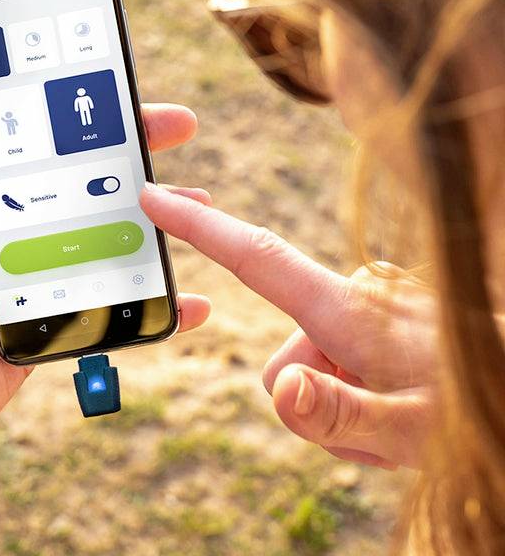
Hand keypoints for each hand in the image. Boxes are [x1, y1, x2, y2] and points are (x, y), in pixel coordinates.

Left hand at [0, 59, 209, 554]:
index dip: (25, 70)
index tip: (78, 44)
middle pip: (63, 158)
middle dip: (118, 134)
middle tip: (171, 121)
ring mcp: (20, 264)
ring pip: (94, 219)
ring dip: (144, 206)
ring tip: (195, 196)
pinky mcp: (41, 311)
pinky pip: (102, 290)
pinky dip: (144, 290)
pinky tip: (187, 295)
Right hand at [141, 183, 435, 469]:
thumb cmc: (479, 409)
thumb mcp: (410, 431)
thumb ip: (339, 413)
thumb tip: (279, 388)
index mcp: (346, 310)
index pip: (257, 257)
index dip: (200, 229)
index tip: (155, 196)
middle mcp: (354, 294)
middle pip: (286, 354)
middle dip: (313, 398)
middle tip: (373, 430)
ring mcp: (371, 302)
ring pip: (314, 360)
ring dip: (341, 396)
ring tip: (397, 420)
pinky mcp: (382, 312)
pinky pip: (341, 353)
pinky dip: (357, 384)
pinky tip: (401, 401)